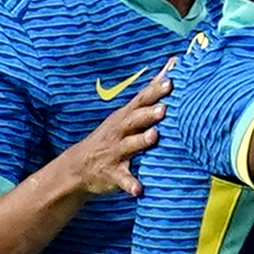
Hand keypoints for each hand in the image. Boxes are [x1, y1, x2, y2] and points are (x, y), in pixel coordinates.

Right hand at [67, 59, 173, 196]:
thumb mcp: (129, 113)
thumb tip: (175, 63)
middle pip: (135, 120)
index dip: (155, 90)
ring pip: (129, 146)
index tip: (171, 80)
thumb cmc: (114, 135)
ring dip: (141, 141)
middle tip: (164, 109)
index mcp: (126, 117)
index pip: (142, 100)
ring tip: (154, 137)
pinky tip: (139, 190)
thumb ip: (152, 92)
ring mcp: (115, 152)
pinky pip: (122, 180)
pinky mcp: (112, 174)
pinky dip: (130, 184)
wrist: (78, 167)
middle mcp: (120, 132)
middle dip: (149, 114)